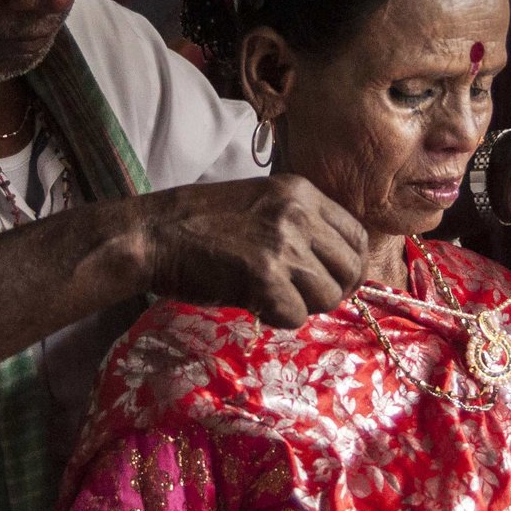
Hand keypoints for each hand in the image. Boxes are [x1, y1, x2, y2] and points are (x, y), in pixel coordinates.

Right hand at [138, 176, 367, 328]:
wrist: (153, 234)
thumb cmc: (201, 224)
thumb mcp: (261, 205)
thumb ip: (301, 225)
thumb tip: (336, 265)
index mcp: (301, 192)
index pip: (357, 235)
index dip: (351, 266)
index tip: (335, 281)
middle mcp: (298, 214)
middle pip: (350, 269)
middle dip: (332, 291)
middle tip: (303, 297)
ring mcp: (283, 245)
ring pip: (328, 296)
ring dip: (304, 306)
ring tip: (274, 298)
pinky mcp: (264, 278)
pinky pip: (296, 316)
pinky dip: (278, 318)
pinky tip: (256, 305)